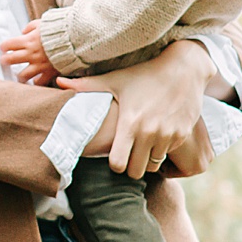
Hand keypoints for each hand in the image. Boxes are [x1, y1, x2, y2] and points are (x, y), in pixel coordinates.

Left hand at [0, 22, 57, 85]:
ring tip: (18, 76)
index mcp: (28, 40)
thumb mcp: (42, 23)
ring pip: (22, 76)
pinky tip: (35, 81)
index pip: (8, 45)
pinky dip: (37, 82)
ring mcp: (40, 64)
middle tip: (4, 61)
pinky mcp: (50, 72)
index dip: (3, 47)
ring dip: (18, 76)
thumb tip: (23, 32)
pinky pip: (40, 82)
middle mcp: (31, 53)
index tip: (3, 48)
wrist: (76, 39)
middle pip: (10, 60)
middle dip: (4, 61)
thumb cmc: (59, 29)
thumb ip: (30, 27)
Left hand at [60, 40, 216, 178]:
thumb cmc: (144, 74)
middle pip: (135, 172)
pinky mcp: (183, 136)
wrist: (183, 69)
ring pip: (153, 166)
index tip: (113, 156)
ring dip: (145, 161)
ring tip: (140, 148)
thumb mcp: (115, 79)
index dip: (113, 164)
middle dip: (129, 167)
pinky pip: (167, 156)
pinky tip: (155, 141)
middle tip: (126, 156)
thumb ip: (86, 85)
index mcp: (130, 122)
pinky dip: (160, 153)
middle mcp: (150, 133)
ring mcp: (169, 136)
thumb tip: (58, 82)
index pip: (117, 164)